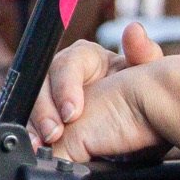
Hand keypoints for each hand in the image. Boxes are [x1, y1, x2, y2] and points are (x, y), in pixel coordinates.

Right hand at [29, 21, 167, 162]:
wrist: (140, 125)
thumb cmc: (142, 94)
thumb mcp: (147, 75)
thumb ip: (143, 53)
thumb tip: (134, 30)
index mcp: (85, 57)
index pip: (67, 64)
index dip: (65, 87)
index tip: (72, 112)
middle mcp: (63, 73)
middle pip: (42, 84)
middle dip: (45, 110)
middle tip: (54, 132)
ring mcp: (52, 96)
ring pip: (31, 104)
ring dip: (35, 125)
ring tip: (43, 144)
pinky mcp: (46, 118)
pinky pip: (32, 124)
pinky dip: (33, 136)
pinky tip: (38, 149)